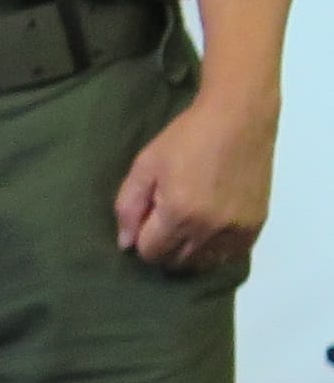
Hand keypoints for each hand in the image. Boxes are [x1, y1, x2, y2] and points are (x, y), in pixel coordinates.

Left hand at [114, 88, 275, 273]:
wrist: (239, 119)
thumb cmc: (186, 138)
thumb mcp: (145, 166)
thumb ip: (129, 207)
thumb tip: (126, 245)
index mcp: (179, 213)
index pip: (151, 253)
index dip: (141, 241)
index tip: (145, 221)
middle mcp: (211, 229)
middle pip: (177, 263)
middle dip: (163, 248)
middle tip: (163, 222)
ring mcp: (237, 230)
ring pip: (204, 263)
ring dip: (189, 251)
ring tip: (186, 224)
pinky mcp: (257, 226)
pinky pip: (230, 255)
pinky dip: (215, 248)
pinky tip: (209, 227)